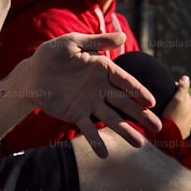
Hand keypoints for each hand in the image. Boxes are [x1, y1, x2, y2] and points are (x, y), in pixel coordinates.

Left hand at [15, 32, 161, 157]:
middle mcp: (100, 88)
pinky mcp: (76, 114)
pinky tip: (104, 154)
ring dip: (125, 131)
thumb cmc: (51, 54)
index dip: (138, 91)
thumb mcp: (73, 42)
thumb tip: (124, 35)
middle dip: (141, 115)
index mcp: (102, 69)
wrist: (31, 74)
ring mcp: (89, 103)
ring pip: (111, 118)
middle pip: (125, 103)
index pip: (124, 81)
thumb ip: (97, 41)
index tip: (151, 102)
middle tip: (158, 128)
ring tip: (140, 144)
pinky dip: (96, 141)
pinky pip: (88, 129)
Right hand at [163, 75, 190, 138]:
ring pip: (179, 113)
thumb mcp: (177, 100)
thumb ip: (182, 87)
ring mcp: (187, 123)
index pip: (181, 91)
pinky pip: (178, 123)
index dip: (172, 89)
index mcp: (189, 103)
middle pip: (181, 102)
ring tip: (163, 113)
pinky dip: (174, 121)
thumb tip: (186, 77)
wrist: (169, 139)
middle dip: (174, 100)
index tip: (163, 91)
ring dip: (174, 111)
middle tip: (162, 102)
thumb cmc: (172, 118)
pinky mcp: (183, 132)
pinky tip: (168, 122)